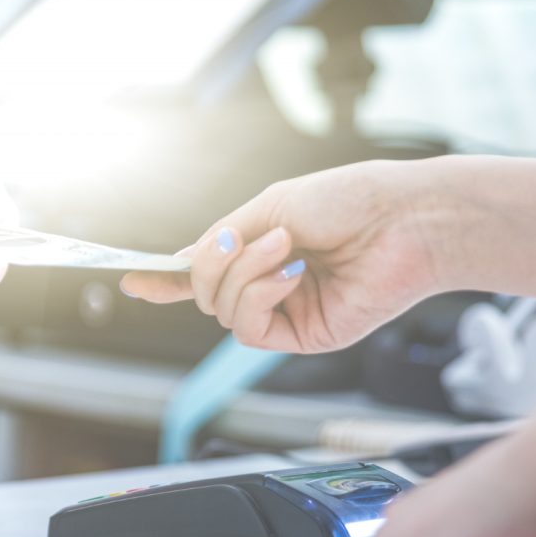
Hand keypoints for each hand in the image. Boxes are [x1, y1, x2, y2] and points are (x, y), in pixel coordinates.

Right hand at [120, 160, 451, 352]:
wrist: (405, 218)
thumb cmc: (348, 200)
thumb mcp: (272, 207)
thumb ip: (224, 238)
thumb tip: (179, 262)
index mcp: (261, 251)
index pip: (206, 274)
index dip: (167, 278)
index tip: (131, 278)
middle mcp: (270, 285)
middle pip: (205, 294)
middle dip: (209, 265)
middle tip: (236, 238)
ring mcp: (287, 312)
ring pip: (223, 312)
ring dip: (242, 274)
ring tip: (285, 246)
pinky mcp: (304, 336)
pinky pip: (250, 328)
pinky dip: (258, 295)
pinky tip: (290, 273)